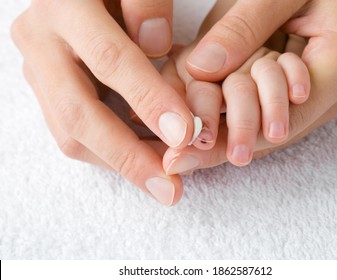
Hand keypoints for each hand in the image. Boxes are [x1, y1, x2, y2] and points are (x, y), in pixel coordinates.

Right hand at [11, 0, 200, 205]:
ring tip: (160, 183)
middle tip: (169, 189)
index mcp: (65, 5)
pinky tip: (141, 163)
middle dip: (128, 156)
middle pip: (79, 114)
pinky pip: (72, 134)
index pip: (110, 60)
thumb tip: (155, 47)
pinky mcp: (46, 92)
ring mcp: (38, 71)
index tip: (184, 135)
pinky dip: (109, 154)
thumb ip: (145, 3)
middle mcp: (41, 42)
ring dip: (119, 164)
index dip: (149, 100)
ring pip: (70, 134)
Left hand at [162, 0, 336, 173]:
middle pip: (273, 131)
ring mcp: (330, 95)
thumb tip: (202, 67)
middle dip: (223, 138)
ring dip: (229, 127)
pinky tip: (211, 120)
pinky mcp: (316, 92)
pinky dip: (241, 112)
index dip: (231, 136)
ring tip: (188, 143)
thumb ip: (244, 26)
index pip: (281, 119)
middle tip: (179, 157)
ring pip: (270, 125)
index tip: (184, 155)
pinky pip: (273, 110)